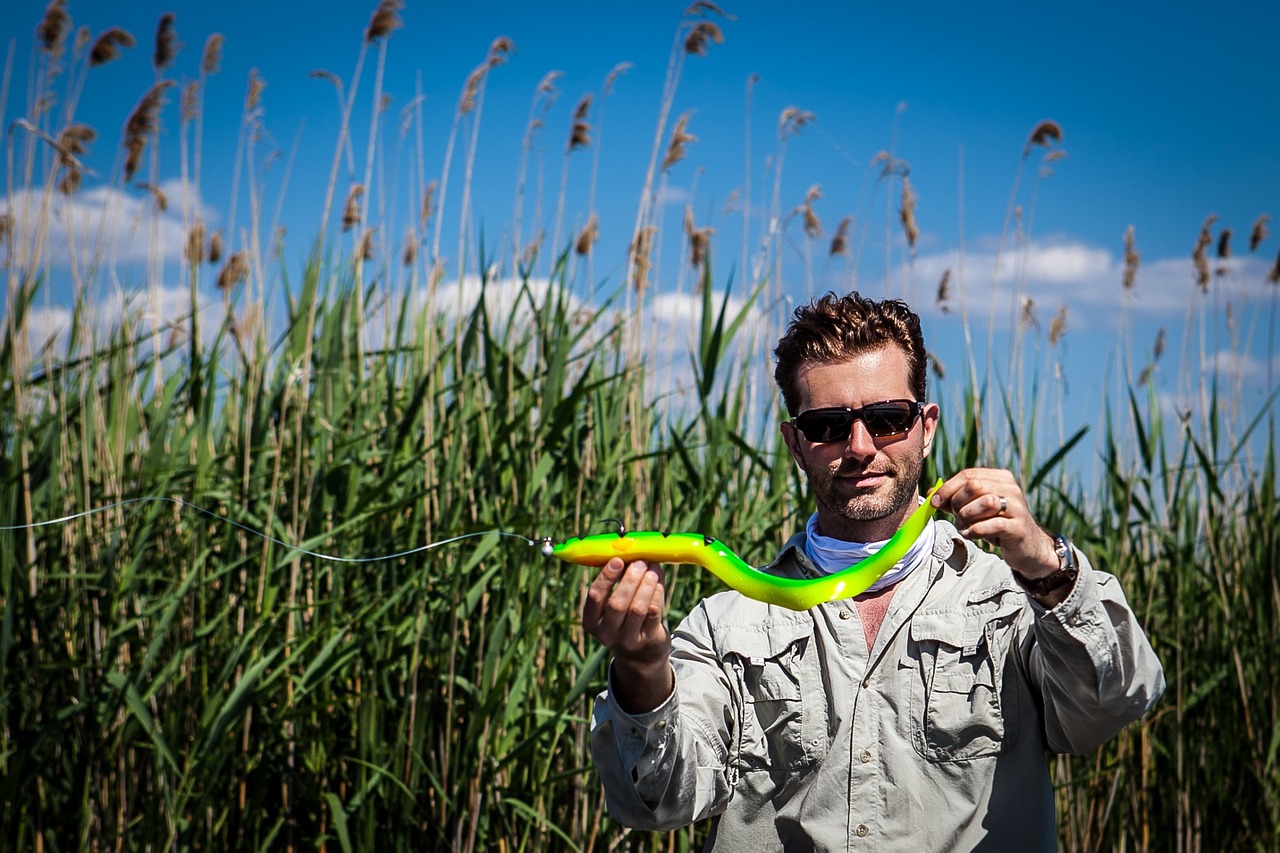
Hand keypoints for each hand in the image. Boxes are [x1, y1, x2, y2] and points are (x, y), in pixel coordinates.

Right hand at [582, 558, 673, 712]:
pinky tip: (658, 580)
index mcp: (591, 622)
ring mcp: (628, 640)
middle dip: (630, 579)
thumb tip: (629, 553)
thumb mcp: (611, 607)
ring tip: (652, 568)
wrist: (640, 655)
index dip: (606, 577)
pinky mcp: (648, 640)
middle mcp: (607, 634)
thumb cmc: (624, 619)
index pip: (594, 597)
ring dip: (647, 584)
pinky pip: (654, 612)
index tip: (617, 560)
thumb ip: (616, 584)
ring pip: (638, 608)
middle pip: (617, 604)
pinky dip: (657, 592)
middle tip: (640, 562)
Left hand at [931, 468, 1058, 578]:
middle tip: (956, 517)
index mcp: (1000, 479)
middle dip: (958, 503)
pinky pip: (993, 524)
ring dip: (967, 517)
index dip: (948, 488)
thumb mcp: (974, 510)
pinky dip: (976, 530)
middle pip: (975, 486)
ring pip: (985, 502)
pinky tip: (971, 535)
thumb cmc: (996, 526)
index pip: (968, 474)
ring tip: (964, 527)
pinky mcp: (1019, 527)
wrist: (1026, 548)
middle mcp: (1011, 489)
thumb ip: (955, 501)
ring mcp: (1018, 507)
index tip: (935, 502)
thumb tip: (931, 494)